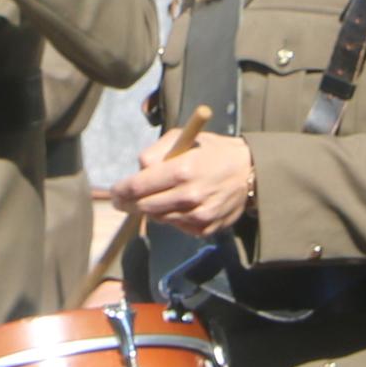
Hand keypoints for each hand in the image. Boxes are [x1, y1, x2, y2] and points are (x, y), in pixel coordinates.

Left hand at [110, 129, 256, 236]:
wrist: (251, 172)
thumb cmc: (213, 151)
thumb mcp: (185, 138)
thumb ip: (156, 151)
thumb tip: (138, 169)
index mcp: (183, 169)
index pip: (139, 186)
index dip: (121, 190)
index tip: (114, 191)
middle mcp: (190, 196)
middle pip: (145, 206)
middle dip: (129, 203)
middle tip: (122, 200)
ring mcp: (199, 216)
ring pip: (159, 218)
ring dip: (151, 209)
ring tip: (153, 197)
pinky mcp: (206, 229)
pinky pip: (177, 226)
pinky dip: (172, 217)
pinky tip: (178, 204)